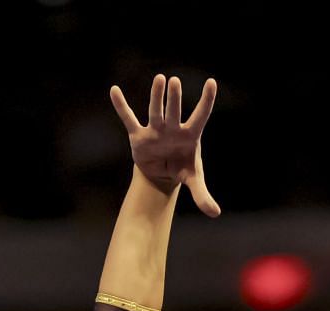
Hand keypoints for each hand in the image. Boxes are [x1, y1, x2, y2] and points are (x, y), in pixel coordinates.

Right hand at [110, 73, 220, 216]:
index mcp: (190, 135)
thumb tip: (215, 213)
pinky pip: (129, 119)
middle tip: (174, 82)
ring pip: (154, 111)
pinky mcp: (139, 136)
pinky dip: (121, 106)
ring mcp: (155, 130)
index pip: (201, 115)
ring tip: (159, 79)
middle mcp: (173, 128)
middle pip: (174, 112)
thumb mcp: (193, 181)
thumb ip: (203, 195)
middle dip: (173, 98)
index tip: (212, 82)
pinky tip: (114, 91)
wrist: (162, 174)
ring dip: (156, 97)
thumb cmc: (182, 169)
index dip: (207, 101)